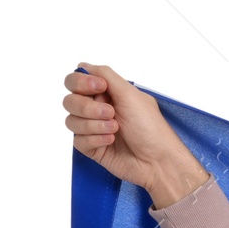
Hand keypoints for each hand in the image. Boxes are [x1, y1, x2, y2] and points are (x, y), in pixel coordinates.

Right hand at [62, 62, 207, 206]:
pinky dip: (94, 139)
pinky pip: (78, 140)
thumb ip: (105, 75)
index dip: (80, 83)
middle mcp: (98, 110)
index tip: (99, 87)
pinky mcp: (93, 148)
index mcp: (107, 94)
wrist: (158, 161)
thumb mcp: (131, 94)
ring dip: (93, 124)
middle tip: (111, 113)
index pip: (75, 82)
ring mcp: (94, 130)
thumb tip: (84, 66)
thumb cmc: (151, 128)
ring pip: (72, 121)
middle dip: (87, 107)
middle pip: (70, 101)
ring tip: (115, 129)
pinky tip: (111, 141)